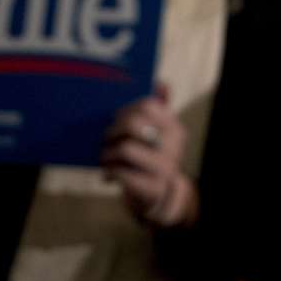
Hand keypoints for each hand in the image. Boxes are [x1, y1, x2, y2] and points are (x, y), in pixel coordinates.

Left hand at [101, 84, 196, 227]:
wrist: (161, 198)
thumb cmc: (152, 158)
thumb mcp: (159, 134)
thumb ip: (160, 108)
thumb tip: (162, 82)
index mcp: (174, 126)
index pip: (147, 104)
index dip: (125, 109)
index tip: (116, 118)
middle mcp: (174, 145)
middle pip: (133, 124)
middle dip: (112, 130)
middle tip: (106, 138)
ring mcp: (165, 167)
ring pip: (125, 149)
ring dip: (108, 154)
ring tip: (105, 158)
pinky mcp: (153, 188)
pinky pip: (122, 173)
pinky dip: (110, 172)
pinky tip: (108, 175)